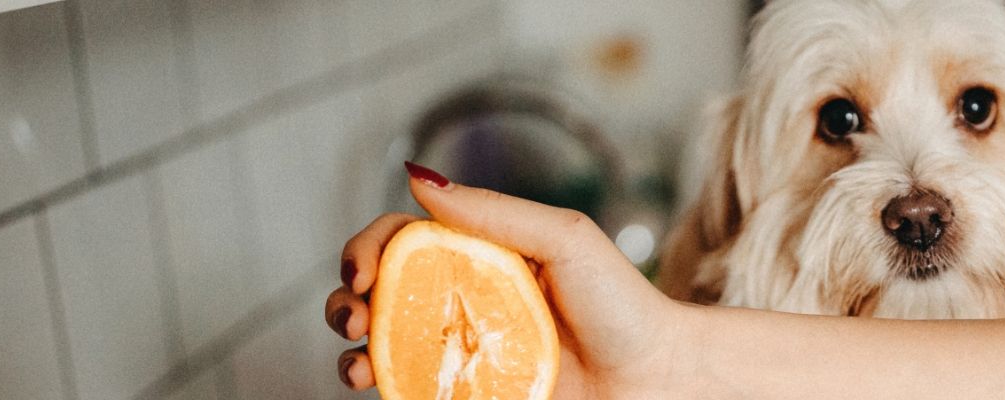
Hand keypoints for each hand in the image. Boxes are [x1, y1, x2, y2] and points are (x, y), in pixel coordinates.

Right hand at [324, 163, 697, 398]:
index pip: (403, 240)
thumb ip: (494, 211)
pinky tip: (382, 385)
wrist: (659, 376)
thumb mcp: (565, 239)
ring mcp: (467, 350)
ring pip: (385, 347)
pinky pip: (416, 389)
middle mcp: (465, 299)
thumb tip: (416, 177)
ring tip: (356, 364)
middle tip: (353, 317)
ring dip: (352, 353)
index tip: (362, 272)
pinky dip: (387, 386)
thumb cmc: (623, 304)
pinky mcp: (474, 395)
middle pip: (380, 293)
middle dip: (346, 301)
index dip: (369, 249)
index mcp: (480, 253)